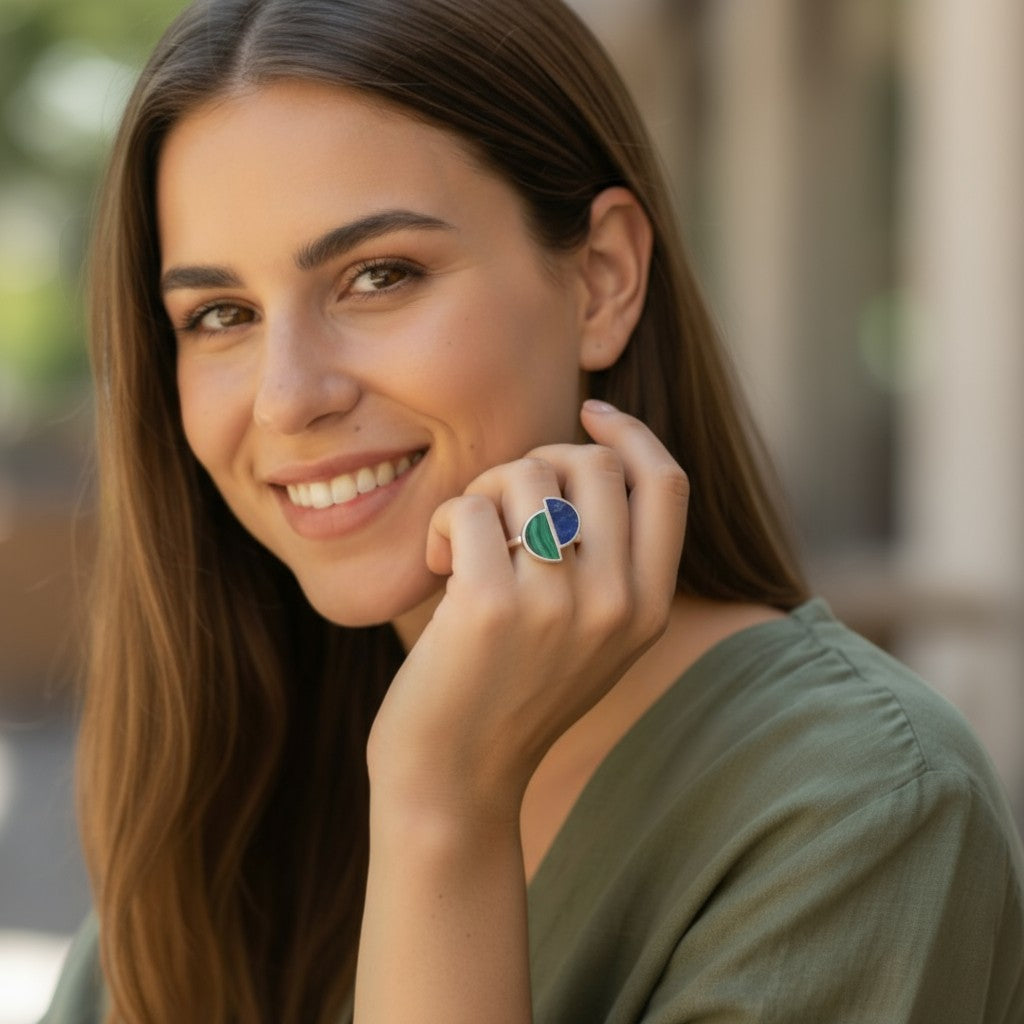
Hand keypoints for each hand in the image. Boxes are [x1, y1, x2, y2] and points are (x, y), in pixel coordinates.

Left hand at [366, 400, 688, 819]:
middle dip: (534, 465)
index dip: (629, 434)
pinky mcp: (493, 606)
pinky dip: (444, 522)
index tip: (589, 412)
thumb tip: (590, 448)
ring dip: (483, 494)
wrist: (455, 780)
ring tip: (466, 546)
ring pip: (527, 472)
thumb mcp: (590, 634)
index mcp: (649, 606)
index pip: (667, 481)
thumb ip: (609, 558)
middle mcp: (618, 603)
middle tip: (500, 511)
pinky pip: (469, 506)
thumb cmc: (511, 693)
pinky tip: (440, 565)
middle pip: (592, 462)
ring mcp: (559, 605)